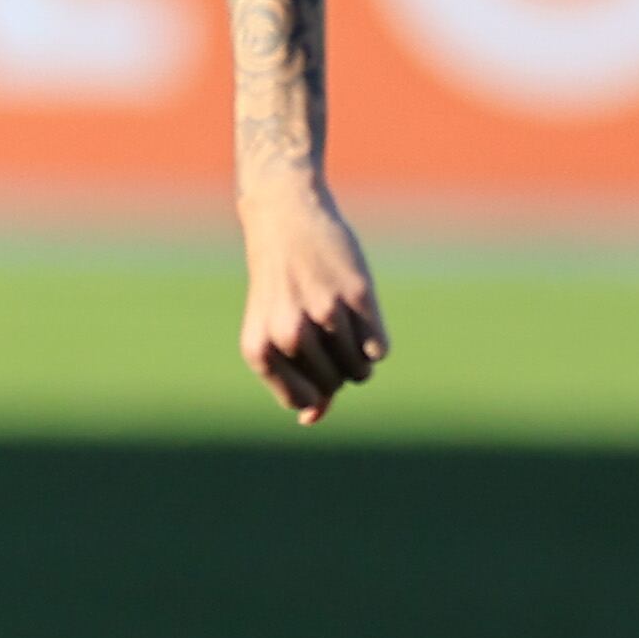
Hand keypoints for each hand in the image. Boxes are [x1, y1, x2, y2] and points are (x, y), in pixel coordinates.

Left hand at [236, 176, 386, 424]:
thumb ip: (292, 378)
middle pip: (336, 385)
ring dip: (358, 355)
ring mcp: (324, 314)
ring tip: (339, 321)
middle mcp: (288, 334)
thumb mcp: (270, 331)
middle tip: (321, 327)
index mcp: (259, 348)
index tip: (304, 353)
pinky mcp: (357, 296)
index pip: (304, 400)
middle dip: (337, 367)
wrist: (285, 218)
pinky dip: (375, 340)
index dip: (313, 384)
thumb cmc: (279, 283)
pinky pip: (379, 350)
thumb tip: (311, 419)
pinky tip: (358, 313)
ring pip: (360, 371)